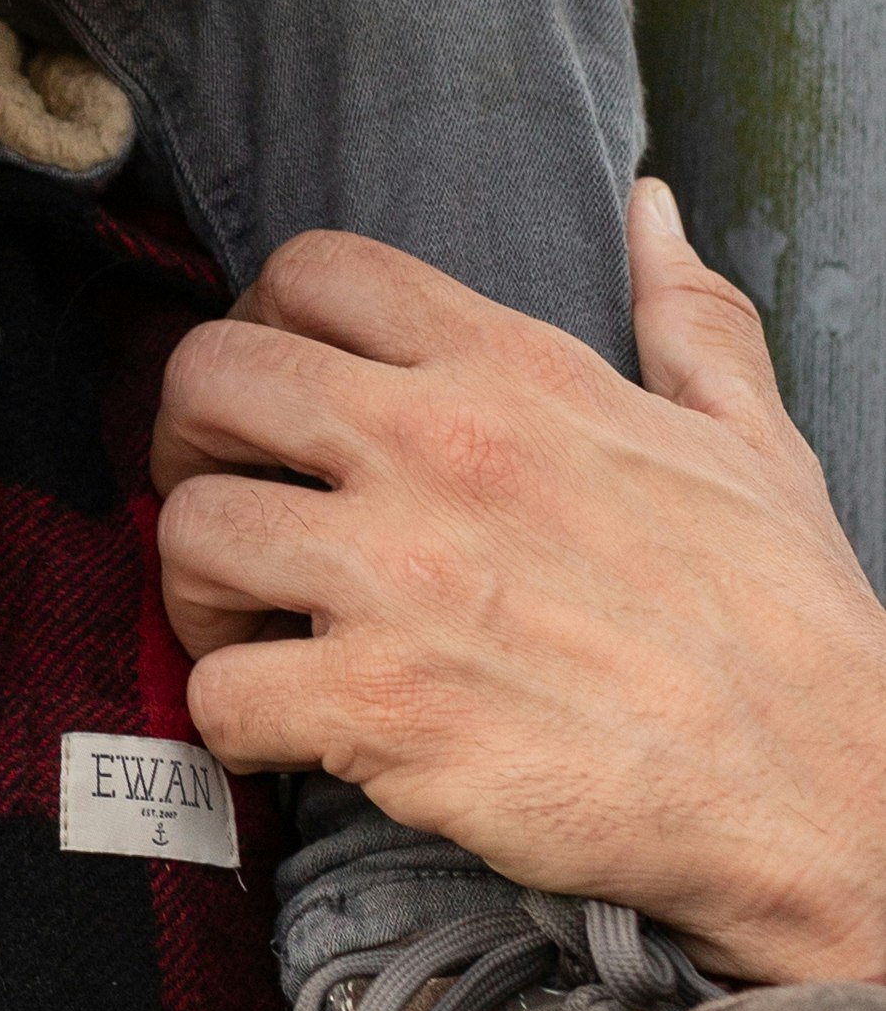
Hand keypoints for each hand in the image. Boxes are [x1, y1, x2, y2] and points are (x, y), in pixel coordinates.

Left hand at [151, 182, 885, 986]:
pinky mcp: (381, 706)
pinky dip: (228, 718)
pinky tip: (286, 729)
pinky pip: (216, 690)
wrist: (831, 803)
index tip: (280, 400)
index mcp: (516, 376)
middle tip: (232, 505)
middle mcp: (442, 452)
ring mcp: (403, 577)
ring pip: (188, 532)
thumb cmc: (789, 632)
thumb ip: (688, 318)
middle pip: (207, 378)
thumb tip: (650, 207)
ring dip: (197, 590)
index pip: (311, 268)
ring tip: (251, 628)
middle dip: (188, 442)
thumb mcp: (750, 446)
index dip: (263, 322)